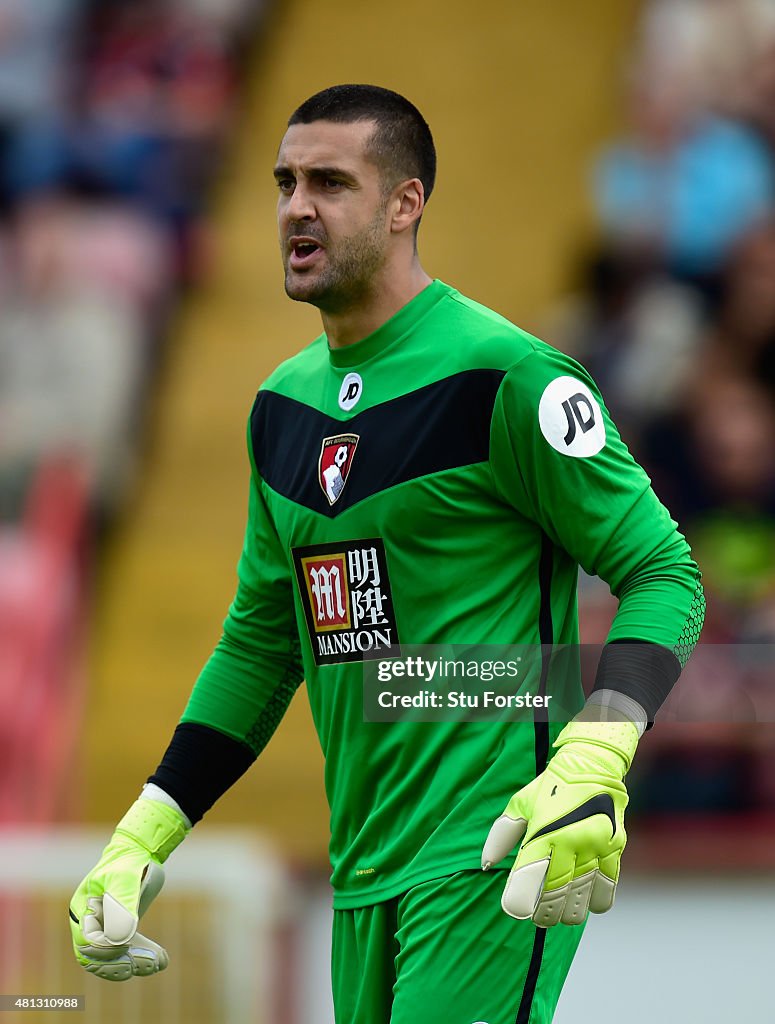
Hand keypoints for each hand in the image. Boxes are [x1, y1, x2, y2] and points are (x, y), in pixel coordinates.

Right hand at [69, 799, 188, 980]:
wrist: (140, 851)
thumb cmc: (128, 861)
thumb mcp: (125, 878)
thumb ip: (122, 904)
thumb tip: (122, 939)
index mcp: (81, 909)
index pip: (86, 943)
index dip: (106, 952)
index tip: (129, 950)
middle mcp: (88, 923)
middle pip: (97, 957)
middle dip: (122, 963)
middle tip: (149, 963)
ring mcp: (103, 928)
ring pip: (112, 959)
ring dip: (134, 965)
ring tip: (158, 962)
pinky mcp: (120, 932)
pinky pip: (125, 953)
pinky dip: (140, 959)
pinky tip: (162, 960)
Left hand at [482, 719, 638, 927]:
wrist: (593, 764)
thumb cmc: (551, 786)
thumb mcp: (521, 804)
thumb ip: (501, 835)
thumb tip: (486, 863)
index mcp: (543, 831)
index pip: (528, 878)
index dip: (519, 901)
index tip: (515, 909)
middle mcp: (570, 841)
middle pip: (555, 894)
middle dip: (544, 913)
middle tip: (538, 917)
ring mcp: (596, 846)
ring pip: (582, 896)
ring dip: (569, 912)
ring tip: (560, 912)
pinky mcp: (615, 848)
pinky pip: (607, 888)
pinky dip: (596, 902)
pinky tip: (587, 903)